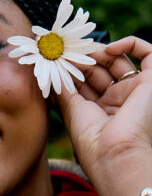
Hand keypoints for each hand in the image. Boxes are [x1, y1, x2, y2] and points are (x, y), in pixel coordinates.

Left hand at [56, 35, 151, 195]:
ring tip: (81, 51)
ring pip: (117, 61)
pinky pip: (148, 53)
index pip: (84, 83)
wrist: (115, 152)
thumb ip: (63, 87)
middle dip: (81, 60)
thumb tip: (52, 69)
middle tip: (66, 52)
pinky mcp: (151, 81)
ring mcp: (133, 91)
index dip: (71, 70)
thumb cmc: (91, 139)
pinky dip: (129, 44)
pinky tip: (107, 50)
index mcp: (100, 111)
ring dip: (98, 53)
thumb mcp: (71, 110)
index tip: (56, 62)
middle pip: (99, 70)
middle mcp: (118, 100)